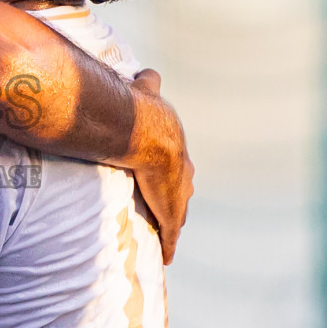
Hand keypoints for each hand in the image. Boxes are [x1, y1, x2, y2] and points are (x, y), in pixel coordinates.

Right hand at [128, 69, 192, 264]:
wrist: (146, 132)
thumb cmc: (143, 112)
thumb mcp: (147, 93)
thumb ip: (146, 84)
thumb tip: (148, 71)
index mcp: (176, 146)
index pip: (178, 162)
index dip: (172, 169)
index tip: (167, 174)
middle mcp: (183, 171)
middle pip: (183, 188)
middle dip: (177, 196)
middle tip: (167, 205)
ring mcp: (179, 194)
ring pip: (179, 212)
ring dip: (173, 220)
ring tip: (166, 231)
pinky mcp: (171, 213)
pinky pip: (171, 233)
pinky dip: (169, 244)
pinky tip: (168, 257)